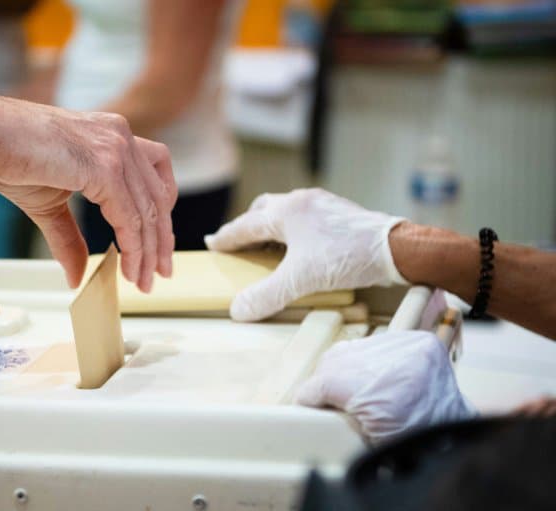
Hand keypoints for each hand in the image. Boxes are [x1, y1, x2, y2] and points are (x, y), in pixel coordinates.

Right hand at [0, 97, 176, 291]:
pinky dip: (132, 247)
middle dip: (161, 241)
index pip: (155, 181)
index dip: (161, 219)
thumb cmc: (11, 156)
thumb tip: (76, 275)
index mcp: (114, 136)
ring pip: (147, 211)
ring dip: (147, 252)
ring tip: (143, 281)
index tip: (159, 250)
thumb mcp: (51, 204)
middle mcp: (121, 137)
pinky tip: (128, 267)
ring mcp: (115, 149)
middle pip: (159, 197)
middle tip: (161, 274)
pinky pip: (129, 216)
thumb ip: (71, 238)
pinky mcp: (104, 166)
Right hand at [205, 188, 405, 320]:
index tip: (213, 244)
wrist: (395, 248)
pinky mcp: (338, 210)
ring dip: (272, 226)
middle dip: (248, 226)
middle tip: (239, 244)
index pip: (246, 225)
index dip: (227, 238)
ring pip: (286, 210)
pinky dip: (293, 228)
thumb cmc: (346, 258)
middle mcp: (301, 201)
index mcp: (286, 212)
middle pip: (263, 209)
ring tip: (268, 246)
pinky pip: (305, 215)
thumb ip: (266, 296)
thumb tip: (238, 310)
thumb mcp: (300, 281)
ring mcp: (322, 203)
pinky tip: (301, 245)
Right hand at [295, 331, 475, 443]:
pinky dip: (366, 360)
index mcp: (380, 391)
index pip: (325, 382)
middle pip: (335, 360)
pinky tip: (370, 377)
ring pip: (351, 349)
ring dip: (346, 368)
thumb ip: (332, 417)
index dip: (309, 396)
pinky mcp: (417, 340)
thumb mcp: (365, 440)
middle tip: (326, 401)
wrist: (456, 434)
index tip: (304, 404)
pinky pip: (373, 343)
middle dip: (326, 382)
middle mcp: (396, 359)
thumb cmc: (415, 443)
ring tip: (351, 390)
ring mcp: (409, 345)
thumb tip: (306, 403)